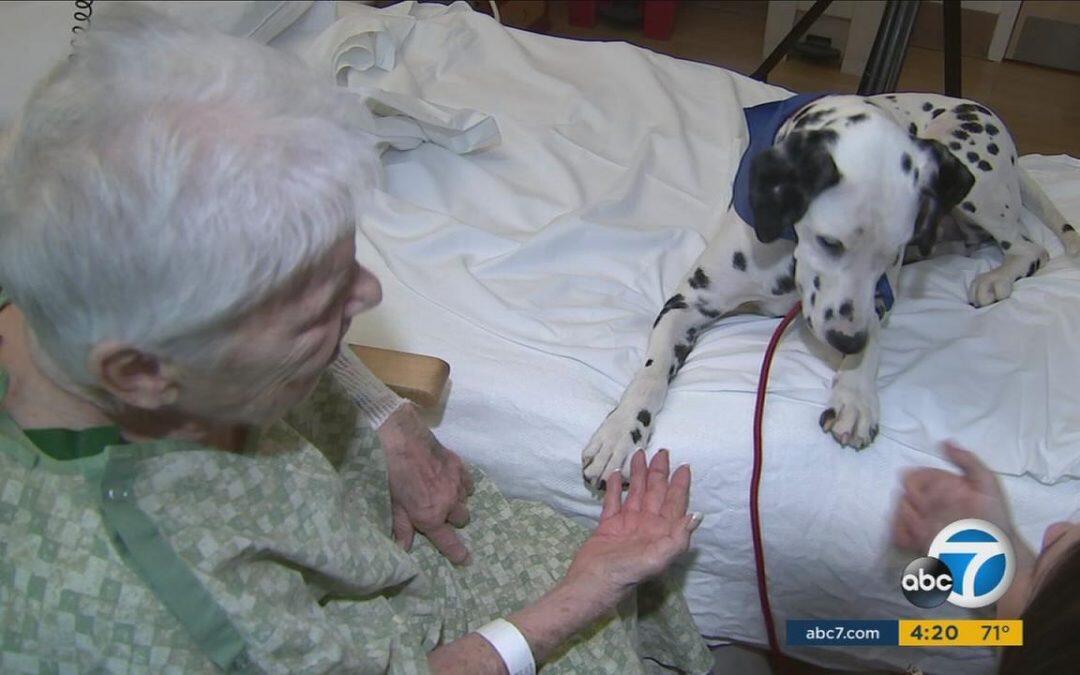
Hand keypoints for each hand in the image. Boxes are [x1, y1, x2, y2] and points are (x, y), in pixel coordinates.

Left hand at [377, 403, 474, 564]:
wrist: (400, 440)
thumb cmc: (391, 473)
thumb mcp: (392, 504)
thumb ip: (401, 527)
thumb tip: (404, 548)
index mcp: (430, 516)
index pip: (449, 541)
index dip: (458, 553)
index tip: (466, 560)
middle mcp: (448, 503)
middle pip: (462, 520)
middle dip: (453, 520)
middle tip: (441, 513)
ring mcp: (456, 484)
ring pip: (465, 501)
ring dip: (457, 502)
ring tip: (445, 495)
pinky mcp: (459, 466)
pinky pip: (468, 482)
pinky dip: (462, 485)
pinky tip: (452, 481)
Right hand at [565, 449, 700, 600]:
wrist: (593, 583)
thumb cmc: (627, 572)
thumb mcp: (658, 557)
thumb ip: (678, 537)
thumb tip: (697, 515)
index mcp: (661, 533)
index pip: (674, 504)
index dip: (680, 485)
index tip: (684, 465)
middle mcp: (647, 526)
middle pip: (656, 493)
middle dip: (659, 473)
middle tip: (661, 452)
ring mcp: (627, 524)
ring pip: (636, 493)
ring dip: (638, 475)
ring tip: (639, 454)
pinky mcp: (608, 525)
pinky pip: (613, 502)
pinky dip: (614, 488)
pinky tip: (615, 474)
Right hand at [893, 442, 1015, 553]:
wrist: (1000, 551)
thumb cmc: (994, 515)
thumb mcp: (987, 483)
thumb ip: (967, 461)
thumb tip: (945, 442)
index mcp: (938, 486)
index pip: (913, 478)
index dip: (924, 485)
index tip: (945, 493)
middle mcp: (926, 502)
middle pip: (902, 495)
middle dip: (918, 503)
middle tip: (941, 513)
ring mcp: (920, 522)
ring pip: (896, 514)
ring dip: (911, 519)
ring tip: (935, 528)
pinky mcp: (916, 542)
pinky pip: (896, 534)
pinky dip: (903, 534)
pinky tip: (920, 537)